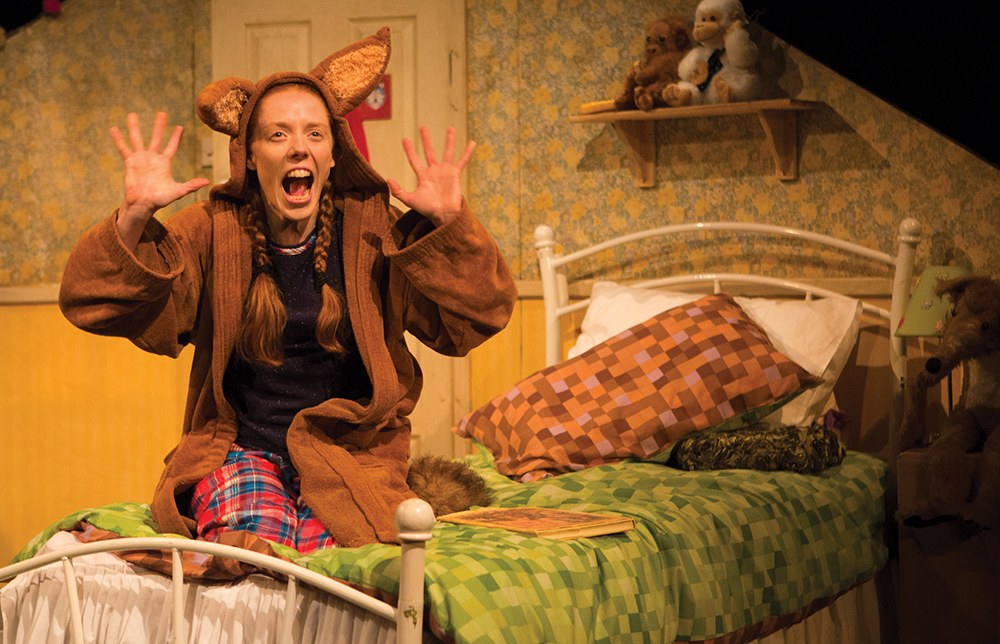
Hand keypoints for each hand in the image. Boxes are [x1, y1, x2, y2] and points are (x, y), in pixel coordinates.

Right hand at [110, 112, 209, 249]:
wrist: (143, 204)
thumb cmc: (160, 199)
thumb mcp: (178, 191)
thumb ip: (191, 185)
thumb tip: (207, 182)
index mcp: (164, 163)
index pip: (171, 147)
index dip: (175, 137)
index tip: (179, 127)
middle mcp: (152, 158)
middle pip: (156, 138)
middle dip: (159, 126)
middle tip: (162, 113)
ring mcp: (140, 159)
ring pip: (137, 139)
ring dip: (135, 127)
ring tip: (132, 114)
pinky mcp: (130, 162)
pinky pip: (123, 148)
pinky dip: (118, 139)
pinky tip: (113, 129)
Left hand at [387, 126, 474, 226]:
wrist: (444, 214)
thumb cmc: (427, 209)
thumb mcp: (410, 200)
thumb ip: (398, 191)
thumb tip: (387, 179)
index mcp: (423, 176)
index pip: (414, 159)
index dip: (409, 149)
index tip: (405, 138)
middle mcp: (434, 171)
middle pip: (429, 151)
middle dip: (426, 139)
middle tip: (423, 127)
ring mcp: (445, 171)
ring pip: (447, 152)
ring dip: (449, 140)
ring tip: (451, 128)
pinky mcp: (455, 174)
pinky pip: (462, 160)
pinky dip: (467, 152)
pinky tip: (472, 143)